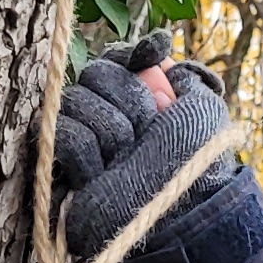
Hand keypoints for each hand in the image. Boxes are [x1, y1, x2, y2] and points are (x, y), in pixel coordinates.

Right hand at [53, 36, 233, 262]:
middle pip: (94, 73)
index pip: (115, 59)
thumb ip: (185, 76)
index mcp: (138, 102)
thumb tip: (159, 50)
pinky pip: (60, 132)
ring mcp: (82, 141)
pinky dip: (86, 151)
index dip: (130, 56)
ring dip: (110, 130)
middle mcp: (107, 117)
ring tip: (126, 160)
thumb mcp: (204, 109)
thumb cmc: (197, 163)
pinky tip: (101, 175)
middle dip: (126, 99)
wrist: (179, 212)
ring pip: (75, 100)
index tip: (153, 55)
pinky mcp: (58, 167)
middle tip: (144, 133)